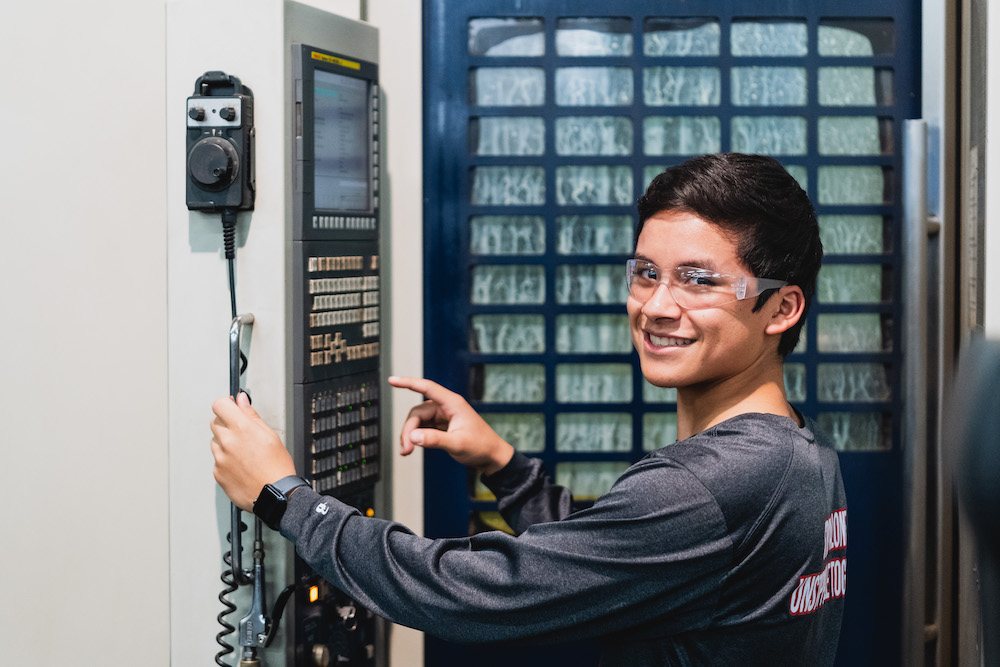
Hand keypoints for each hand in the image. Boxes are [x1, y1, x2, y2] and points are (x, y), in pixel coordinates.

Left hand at [210, 393, 296, 510]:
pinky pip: (217, 460)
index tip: (232, 408)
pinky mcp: (217, 473)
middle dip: (226, 423)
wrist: (275, 495)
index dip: (227, 404)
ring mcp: (220, 458)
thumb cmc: (277, 467)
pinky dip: (226, 460)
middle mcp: (227, 442)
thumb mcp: (270, 435)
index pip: (219, 405)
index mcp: (242, 428)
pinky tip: (241, 465)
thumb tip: (241, 400)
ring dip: (225, 442)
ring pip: (215, 441)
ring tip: (244, 453)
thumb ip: (251, 415)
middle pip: (215, 422)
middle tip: (242, 432)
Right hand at [388, 376, 513, 475]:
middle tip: (406, 449)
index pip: (426, 388)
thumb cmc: (481, 447)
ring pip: (417, 421)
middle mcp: (446, 407)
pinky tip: (413, 447)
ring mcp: (443, 416)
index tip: (392, 380)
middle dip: (408, 430)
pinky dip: (416, 437)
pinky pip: (422, 427)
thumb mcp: (457, 444)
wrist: (492, 457)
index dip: (408, 382)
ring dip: (410, 435)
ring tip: (407, 451)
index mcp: (453, 404)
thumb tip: (413, 436)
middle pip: (417, 413)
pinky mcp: (441, 426)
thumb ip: (434, 440)